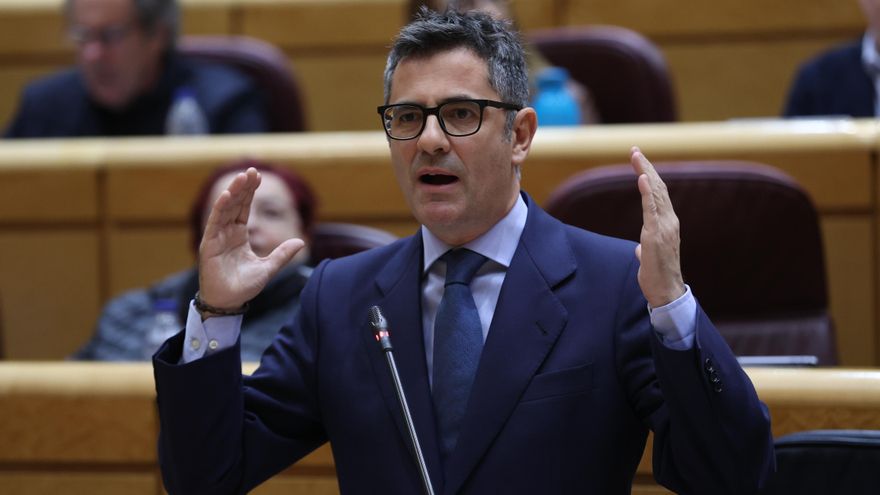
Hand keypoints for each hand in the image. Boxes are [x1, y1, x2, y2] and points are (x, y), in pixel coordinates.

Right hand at [197, 168, 304, 310]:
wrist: (229, 303)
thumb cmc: (244, 286)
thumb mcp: (269, 268)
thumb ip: (283, 254)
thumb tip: (301, 241)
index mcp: (239, 235)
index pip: (245, 208)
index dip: (251, 192)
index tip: (258, 176)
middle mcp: (227, 232)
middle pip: (235, 204)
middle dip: (243, 187)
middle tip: (252, 170)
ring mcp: (217, 237)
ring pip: (225, 209)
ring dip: (232, 193)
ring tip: (241, 177)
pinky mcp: (208, 245)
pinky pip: (214, 223)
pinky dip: (220, 209)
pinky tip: (226, 196)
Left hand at [630, 147, 684, 307]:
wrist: (666, 292)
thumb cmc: (657, 276)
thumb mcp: (648, 257)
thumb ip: (644, 248)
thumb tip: (639, 248)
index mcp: (667, 224)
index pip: (658, 194)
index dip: (649, 175)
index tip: (640, 160)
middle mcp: (669, 221)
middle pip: (657, 188)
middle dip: (646, 167)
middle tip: (635, 150)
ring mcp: (664, 227)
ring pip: (655, 194)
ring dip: (645, 173)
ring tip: (637, 156)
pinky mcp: (655, 235)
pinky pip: (651, 210)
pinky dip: (647, 192)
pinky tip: (643, 178)